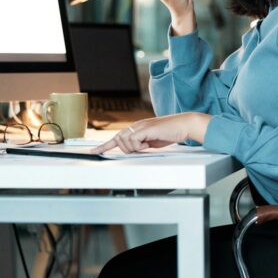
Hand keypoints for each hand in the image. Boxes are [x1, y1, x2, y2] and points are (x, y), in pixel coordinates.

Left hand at [91, 112, 211, 153]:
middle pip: (119, 140)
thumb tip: (133, 151)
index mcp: (137, 128)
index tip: (93, 151)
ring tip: (148, 144)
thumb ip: (141, 144)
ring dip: (135, 148)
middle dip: (127, 149)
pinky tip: (149, 143)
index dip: (104, 145)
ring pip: (125, 142)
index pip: (117, 137)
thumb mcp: (152, 142)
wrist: (183, 125)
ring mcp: (139, 126)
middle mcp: (136, 126)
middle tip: (143, 148)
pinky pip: (133, 141)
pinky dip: (140, 146)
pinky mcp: (144, 128)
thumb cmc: (171, 133)